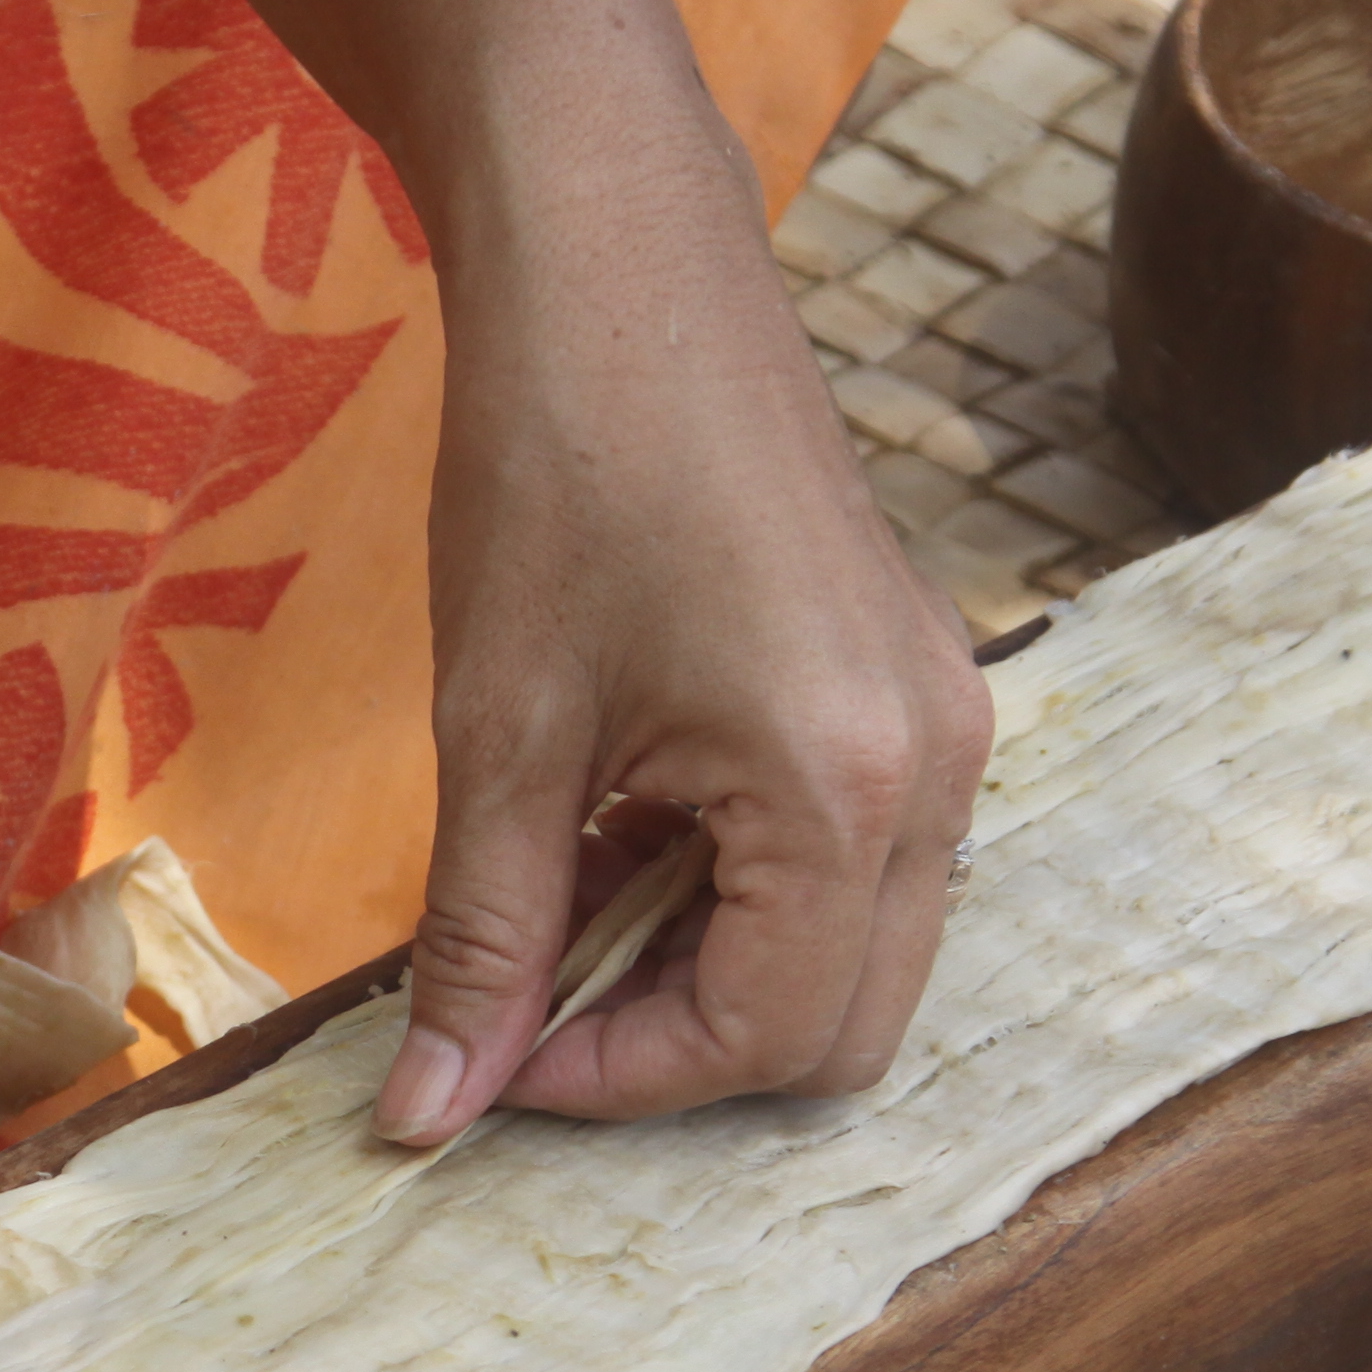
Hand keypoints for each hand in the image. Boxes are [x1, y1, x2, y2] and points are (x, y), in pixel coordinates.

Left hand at [377, 104, 992, 1144]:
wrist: (619, 254)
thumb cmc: (557, 460)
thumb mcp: (497, 733)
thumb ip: (481, 941)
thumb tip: (430, 1116)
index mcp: (846, 783)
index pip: (765, 1040)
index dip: (615, 1081)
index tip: (491, 1058)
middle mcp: (936, 766)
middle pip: (841, 1029)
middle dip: (680, 1047)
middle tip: (528, 1003)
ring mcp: (942, 720)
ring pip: (854, 951)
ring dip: (707, 967)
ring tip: (558, 895)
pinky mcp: (914, 684)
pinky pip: (854, 858)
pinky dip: (741, 888)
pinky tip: (618, 826)